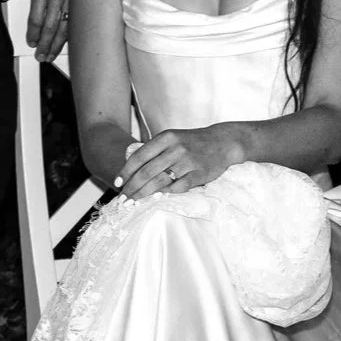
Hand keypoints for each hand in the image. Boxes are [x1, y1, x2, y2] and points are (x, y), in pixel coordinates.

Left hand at [0, 0, 71, 61]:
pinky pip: (74, 23)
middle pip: (51, 25)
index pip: (37, 17)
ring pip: (65, 26)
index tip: (31, 43)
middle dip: (45, 43)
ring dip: (57, 44)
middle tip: (40, 54)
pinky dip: (68, 37)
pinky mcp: (81, 2)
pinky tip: (63, 45)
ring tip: (50, 54)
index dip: (33, 33)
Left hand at [114, 127, 238, 200]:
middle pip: (146, 172)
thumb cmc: (193, 142)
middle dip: (131, 188)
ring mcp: (187, 161)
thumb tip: (131, 170)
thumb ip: (154, 150)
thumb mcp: (172, 138)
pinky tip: (156, 200)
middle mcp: (175, 148)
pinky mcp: (199, 173)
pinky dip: (165, 195)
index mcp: (165, 138)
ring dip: (144, 194)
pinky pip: (178, 187)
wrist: (223, 141)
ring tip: (134, 203)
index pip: (139, 156)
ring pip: (159, 181)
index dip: (125, 172)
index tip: (117, 184)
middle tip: (122, 200)